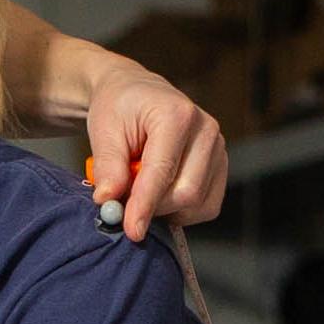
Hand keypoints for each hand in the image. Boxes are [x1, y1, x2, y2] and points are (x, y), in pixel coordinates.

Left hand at [69, 56, 229, 229]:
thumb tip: (108, 201)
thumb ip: (108, 167)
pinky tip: (160, 194)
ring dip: (166, 210)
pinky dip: (181, 211)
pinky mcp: (221, 166)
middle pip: (186, 193)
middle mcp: (206, 130)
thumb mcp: (103, 130)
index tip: (132, 230)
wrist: (135, 93)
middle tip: (125, 201)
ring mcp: (219, 149)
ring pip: (198, 204)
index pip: (163, 172)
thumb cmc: (118, 108)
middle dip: (154, 208)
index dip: (145, 205)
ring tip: (141, 190)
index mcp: (177, 115)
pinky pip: (207, 206)